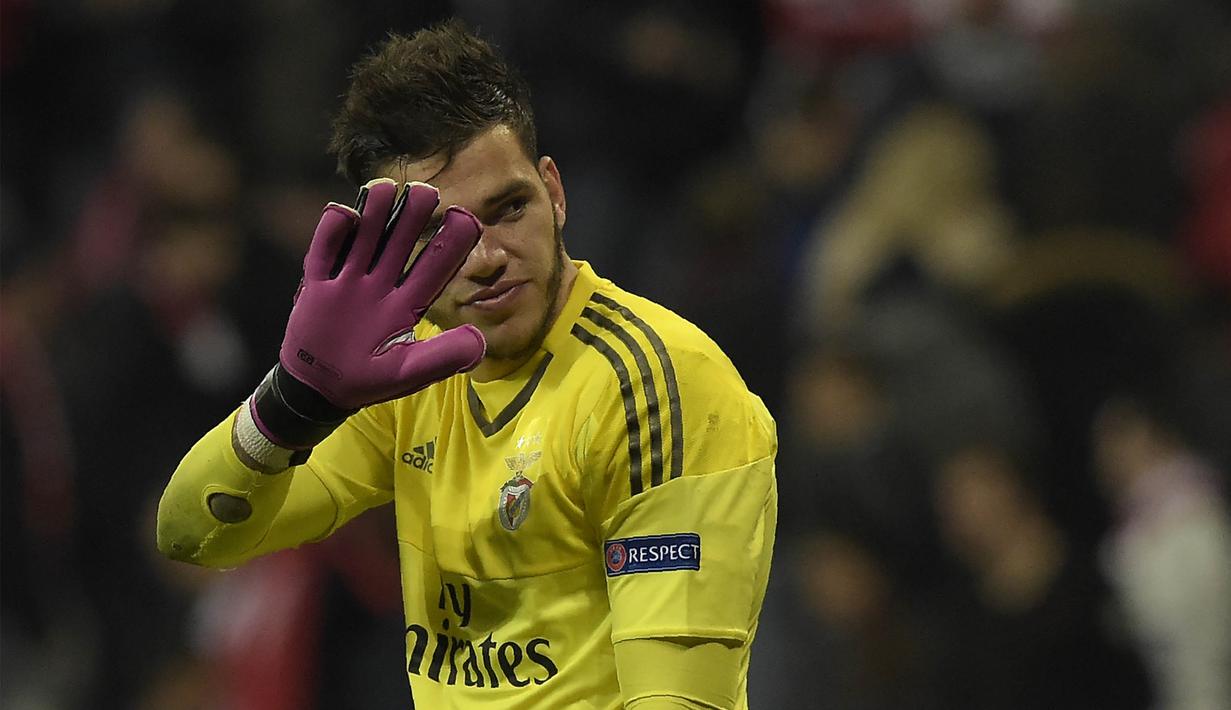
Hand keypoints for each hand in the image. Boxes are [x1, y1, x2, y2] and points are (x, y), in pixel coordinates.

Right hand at [280, 178, 484, 409]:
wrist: (320, 389)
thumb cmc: (368, 380)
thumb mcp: (408, 372)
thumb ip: (442, 358)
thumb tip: (481, 341)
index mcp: (406, 305)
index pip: (434, 269)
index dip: (451, 244)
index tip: (467, 218)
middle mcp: (380, 286)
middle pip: (400, 244)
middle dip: (412, 218)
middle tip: (427, 191)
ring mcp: (348, 283)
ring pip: (364, 240)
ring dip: (374, 215)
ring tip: (386, 187)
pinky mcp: (317, 286)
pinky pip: (324, 254)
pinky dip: (332, 233)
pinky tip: (345, 213)